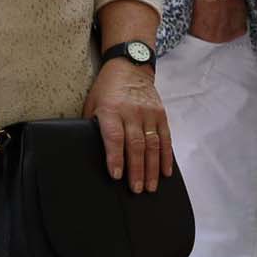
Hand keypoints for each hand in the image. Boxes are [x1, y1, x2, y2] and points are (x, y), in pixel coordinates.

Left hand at [84, 54, 172, 192]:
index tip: (117, 176)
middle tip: (137, 189)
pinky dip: (166, 156)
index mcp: (111, 110)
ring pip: (153, 144)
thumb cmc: (106, 89)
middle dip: (136, 170)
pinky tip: (165, 171)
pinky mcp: (160, 114)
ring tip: (151, 187)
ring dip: (152, 168)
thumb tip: (90, 152)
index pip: (114, 137)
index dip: (115, 157)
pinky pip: (165, 138)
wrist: (130, 67)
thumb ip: (94, 126)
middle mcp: (132, 112)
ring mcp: (149, 113)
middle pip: (136, 145)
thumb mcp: (93, 104)